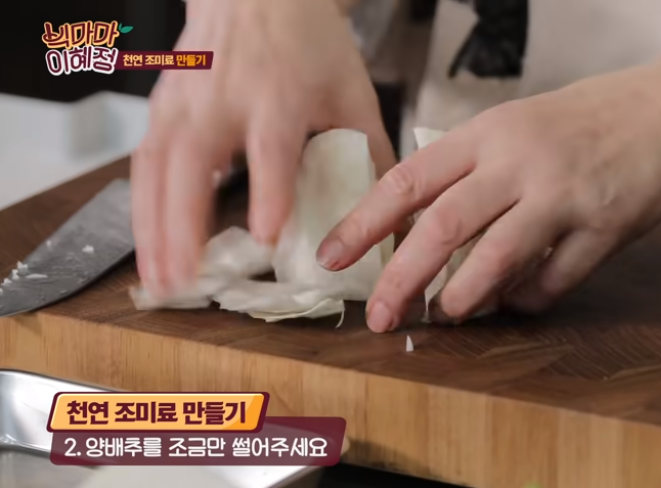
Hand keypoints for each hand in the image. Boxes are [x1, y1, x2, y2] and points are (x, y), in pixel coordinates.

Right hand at [131, 0, 393, 296]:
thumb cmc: (307, 40)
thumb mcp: (350, 88)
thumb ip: (372, 147)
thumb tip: (396, 210)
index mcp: (277, 94)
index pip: (270, 149)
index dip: (267, 192)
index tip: (265, 235)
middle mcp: (222, 99)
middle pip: (192, 164)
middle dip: (184, 226)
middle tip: (187, 282)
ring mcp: (183, 102)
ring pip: (155, 170)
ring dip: (151, 230)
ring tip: (158, 282)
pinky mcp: (161, 107)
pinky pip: (142, 164)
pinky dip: (139, 209)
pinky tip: (145, 247)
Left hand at [317, 60, 660, 331]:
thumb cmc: (581, 122)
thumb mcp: (512, 126)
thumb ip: (466, 171)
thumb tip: (411, 228)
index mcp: (488, 133)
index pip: (409, 179)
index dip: (364, 223)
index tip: (332, 256)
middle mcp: (520, 161)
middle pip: (443, 226)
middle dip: (402, 279)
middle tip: (379, 316)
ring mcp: (563, 194)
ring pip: (496, 258)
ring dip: (462, 296)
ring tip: (444, 314)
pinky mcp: (604, 228)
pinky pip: (553, 281)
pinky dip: (526, 300)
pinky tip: (516, 301)